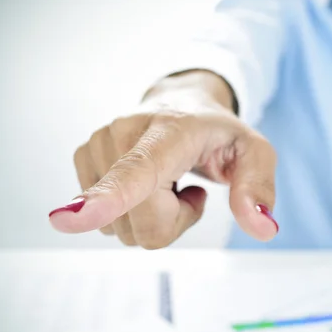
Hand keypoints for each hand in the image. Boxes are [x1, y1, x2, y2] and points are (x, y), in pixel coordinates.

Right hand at [48, 71, 278, 248]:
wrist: (182, 102)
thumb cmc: (219, 133)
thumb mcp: (255, 153)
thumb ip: (258, 187)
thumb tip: (264, 229)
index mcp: (170, 132)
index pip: (136, 171)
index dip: (105, 200)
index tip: (67, 221)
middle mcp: (124, 132)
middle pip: (141, 226)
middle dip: (172, 224)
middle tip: (188, 191)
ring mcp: (98, 143)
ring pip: (121, 229)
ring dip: (151, 218)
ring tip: (167, 182)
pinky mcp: (84, 156)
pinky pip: (107, 221)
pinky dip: (131, 212)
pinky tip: (147, 183)